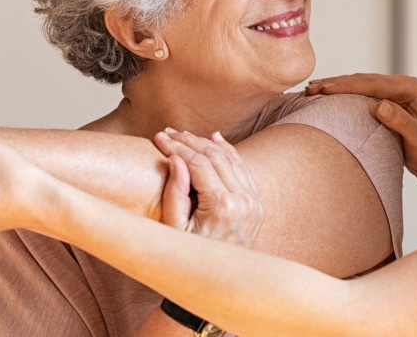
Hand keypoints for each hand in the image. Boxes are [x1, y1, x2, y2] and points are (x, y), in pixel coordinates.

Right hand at [153, 129, 263, 247]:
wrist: (221, 282)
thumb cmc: (191, 258)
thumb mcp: (174, 230)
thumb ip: (175, 194)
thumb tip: (176, 160)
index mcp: (222, 206)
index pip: (198, 163)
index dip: (177, 147)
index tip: (159, 138)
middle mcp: (243, 201)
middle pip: (215, 156)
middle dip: (189, 141)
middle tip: (168, 133)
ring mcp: (253, 202)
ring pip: (231, 159)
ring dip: (207, 143)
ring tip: (185, 135)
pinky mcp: (257, 204)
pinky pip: (243, 169)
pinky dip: (229, 152)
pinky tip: (215, 139)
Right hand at [305, 73, 416, 179]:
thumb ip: (402, 122)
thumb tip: (380, 106)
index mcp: (410, 88)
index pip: (372, 84)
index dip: (346, 86)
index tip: (323, 90)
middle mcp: (402, 85)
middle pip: (363, 80)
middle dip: (335, 83)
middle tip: (310, 88)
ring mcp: (394, 91)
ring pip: (360, 84)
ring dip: (336, 86)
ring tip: (311, 89)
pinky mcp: (387, 100)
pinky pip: (361, 93)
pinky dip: (343, 93)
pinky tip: (326, 96)